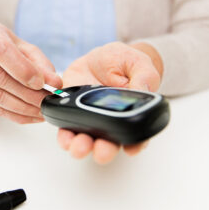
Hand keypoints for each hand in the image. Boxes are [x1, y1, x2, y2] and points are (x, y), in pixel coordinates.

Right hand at [0, 20, 61, 123]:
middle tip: (45, 102)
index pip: (1, 51)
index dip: (22, 70)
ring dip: (21, 107)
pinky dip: (13, 114)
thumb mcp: (26, 49)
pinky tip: (29, 115)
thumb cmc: (6, 47)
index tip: (40, 83)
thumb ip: (41, 65)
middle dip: (26, 93)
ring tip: (40, 110)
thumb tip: (55, 83)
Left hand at [58, 42, 162, 163]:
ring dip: (82, 147)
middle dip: (104, 151)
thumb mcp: (139, 64)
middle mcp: (111, 123)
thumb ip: (144, 78)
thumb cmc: (123, 62)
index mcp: (131, 114)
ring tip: (78, 147)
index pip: (137, 136)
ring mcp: (90, 120)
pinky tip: (64, 135)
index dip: (135, 145)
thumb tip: (142, 90)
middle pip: (109, 144)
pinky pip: (66, 127)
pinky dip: (64, 134)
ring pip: (86, 140)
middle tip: (101, 151)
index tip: (131, 149)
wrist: (98, 58)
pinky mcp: (72, 112)